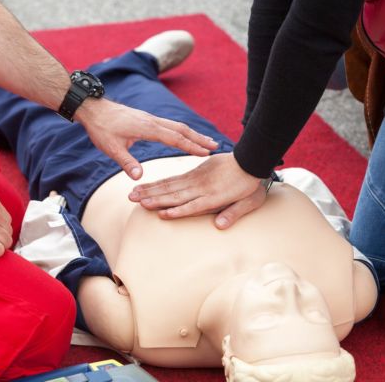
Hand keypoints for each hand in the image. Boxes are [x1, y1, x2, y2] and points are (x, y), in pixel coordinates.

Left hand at [75, 98, 218, 179]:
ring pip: (177, 125)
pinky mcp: (147, 119)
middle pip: (182, 129)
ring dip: (193, 134)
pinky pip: (170, 124)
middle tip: (215, 146)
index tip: (205, 153)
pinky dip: (182, 131)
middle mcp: (153, 121)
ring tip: (206, 141)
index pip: (175, 138)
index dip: (191, 146)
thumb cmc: (102, 129)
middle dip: (199, 138)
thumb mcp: (112, 148)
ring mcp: (151, 119)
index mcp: (148, 128)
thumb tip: (139, 177)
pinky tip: (185, 136)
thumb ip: (126, 162)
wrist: (94, 109)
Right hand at [128, 153, 266, 228]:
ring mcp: (197, 179)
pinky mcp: (195, 172)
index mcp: (214, 196)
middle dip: (153, 198)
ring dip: (151, 190)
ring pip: (170, 186)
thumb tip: (219, 226)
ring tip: (134, 193)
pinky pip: (175, 179)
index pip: (192, 205)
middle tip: (134, 201)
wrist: (250, 159)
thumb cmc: (250, 185)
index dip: (177, 210)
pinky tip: (149, 186)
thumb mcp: (249, 202)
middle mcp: (202, 187)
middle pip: (175, 194)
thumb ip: (233, 213)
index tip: (160, 214)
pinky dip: (161, 183)